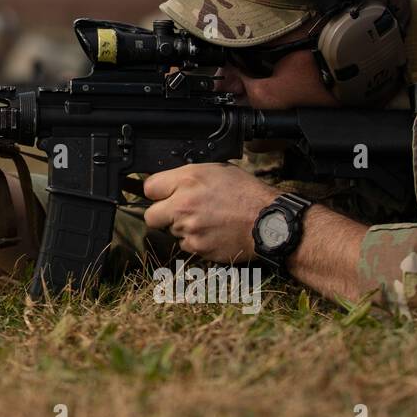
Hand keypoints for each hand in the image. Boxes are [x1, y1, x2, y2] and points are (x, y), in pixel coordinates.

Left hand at [142, 163, 280, 262]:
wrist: (268, 222)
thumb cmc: (246, 193)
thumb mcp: (217, 170)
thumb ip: (188, 176)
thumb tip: (170, 182)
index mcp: (187, 180)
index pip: (149, 188)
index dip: (157, 192)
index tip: (162, 195)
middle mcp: (183, 205)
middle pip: (151, 216)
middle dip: (161, 214)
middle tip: (177, 212)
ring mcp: (189, 229)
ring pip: (170, 231)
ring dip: (182, 227)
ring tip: (206, 220)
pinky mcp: (197, 247)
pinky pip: (185, 245)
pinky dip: (195, 240)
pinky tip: (212, 232)